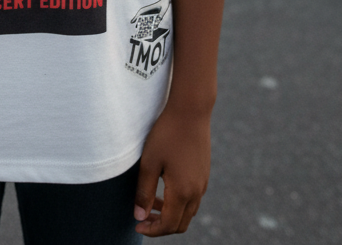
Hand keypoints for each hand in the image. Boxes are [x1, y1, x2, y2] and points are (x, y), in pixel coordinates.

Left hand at [134, 108, 210, 235]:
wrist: (191, 110)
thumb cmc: (167, 134)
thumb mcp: (149, 162)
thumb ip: (144, 192)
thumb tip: (139, 217)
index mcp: (183, 192)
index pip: (168, 225)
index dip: (152, 230)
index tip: (137, 225)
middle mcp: (197, 191)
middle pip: (180, 224)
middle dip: (161, 226)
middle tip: (142, 218)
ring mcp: (203, 183)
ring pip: (188, 212)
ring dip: (170, 214)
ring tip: (150, 204)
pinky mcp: (204, 173)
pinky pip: (192, 198)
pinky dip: (178, 203)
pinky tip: (164, 188)